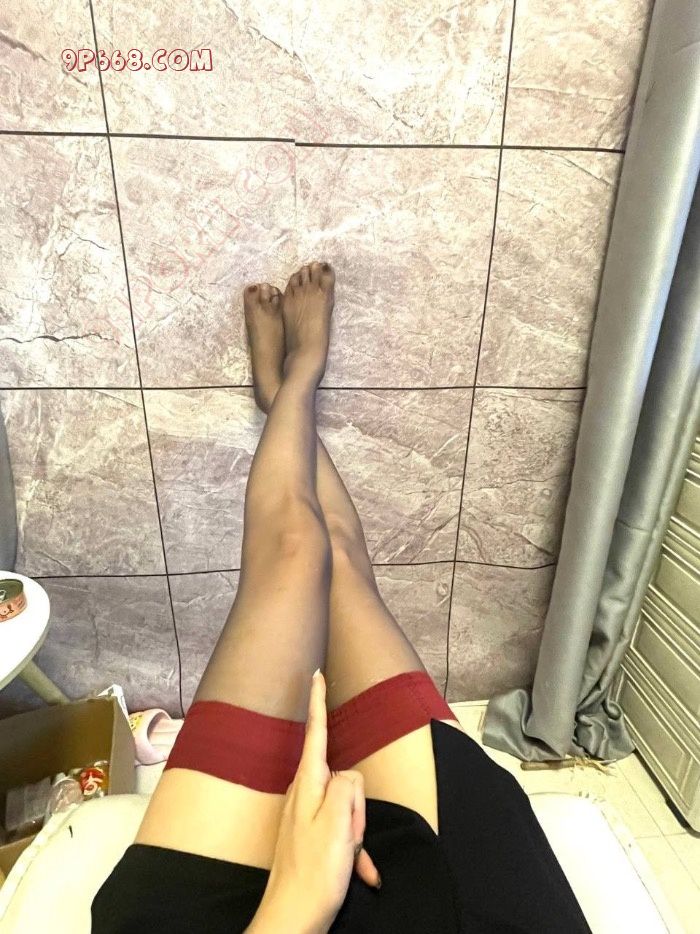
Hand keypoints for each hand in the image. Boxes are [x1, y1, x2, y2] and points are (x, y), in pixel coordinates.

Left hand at [247, 670, 380, 933]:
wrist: (291, 921)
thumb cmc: (315, 873)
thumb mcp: (339, 823)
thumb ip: (348, 787)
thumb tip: (347, 777)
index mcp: (307, 784)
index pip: (316, 732)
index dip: (319, 701)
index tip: (317, 674)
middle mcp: (303, 794)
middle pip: (344, 778)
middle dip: (359, 804)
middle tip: (353, 836)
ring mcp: (305, 817)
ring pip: (347, 808)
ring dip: (358, 833)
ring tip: (352, 860)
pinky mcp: (311, 838)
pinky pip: (342, 833)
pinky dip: (355, 852)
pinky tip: (361, 875)